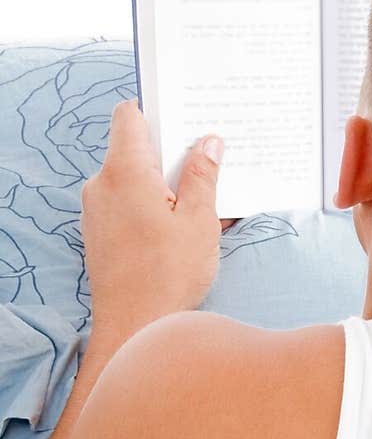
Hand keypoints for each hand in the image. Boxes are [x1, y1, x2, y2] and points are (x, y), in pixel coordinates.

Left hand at [82, 100, 224, 345]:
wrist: (134, 328)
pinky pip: (126, 204)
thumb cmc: (167, 276)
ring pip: (132, 179)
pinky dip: (151, 206)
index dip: (158, 110)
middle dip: (170, 154)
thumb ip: (203, 175)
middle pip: (135, 148)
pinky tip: (179, 229)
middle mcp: (102, 184)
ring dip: (163, 184)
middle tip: (208, 166)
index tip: (186, 117)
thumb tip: (209, 143)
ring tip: (200, 206)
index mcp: (125, 170)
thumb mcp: (199, 220)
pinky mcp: (98, 232)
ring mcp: (95, 210)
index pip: (129, 115)